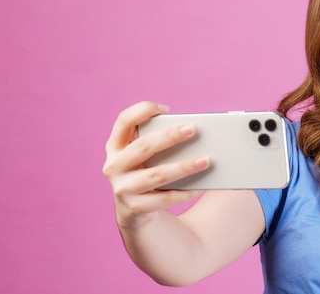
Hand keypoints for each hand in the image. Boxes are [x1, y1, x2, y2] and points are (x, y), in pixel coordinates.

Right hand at [103, 101, 209, 229]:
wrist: (134, 211)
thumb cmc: (146, 171)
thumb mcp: (145, 155)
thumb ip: (159, 142)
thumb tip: (192, 132)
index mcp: (116, 146)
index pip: (123, 121)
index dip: (142, 110)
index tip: (166, 108)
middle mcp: (114, 166)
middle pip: (142, 146)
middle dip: (169, 136)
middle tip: (192, 129)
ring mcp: (122, 188)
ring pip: (156, 175)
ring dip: (183, 167)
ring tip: (206, 160)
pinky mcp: (134, 208)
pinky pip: (164, 199)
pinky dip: (184, 192)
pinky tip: (201, 187)